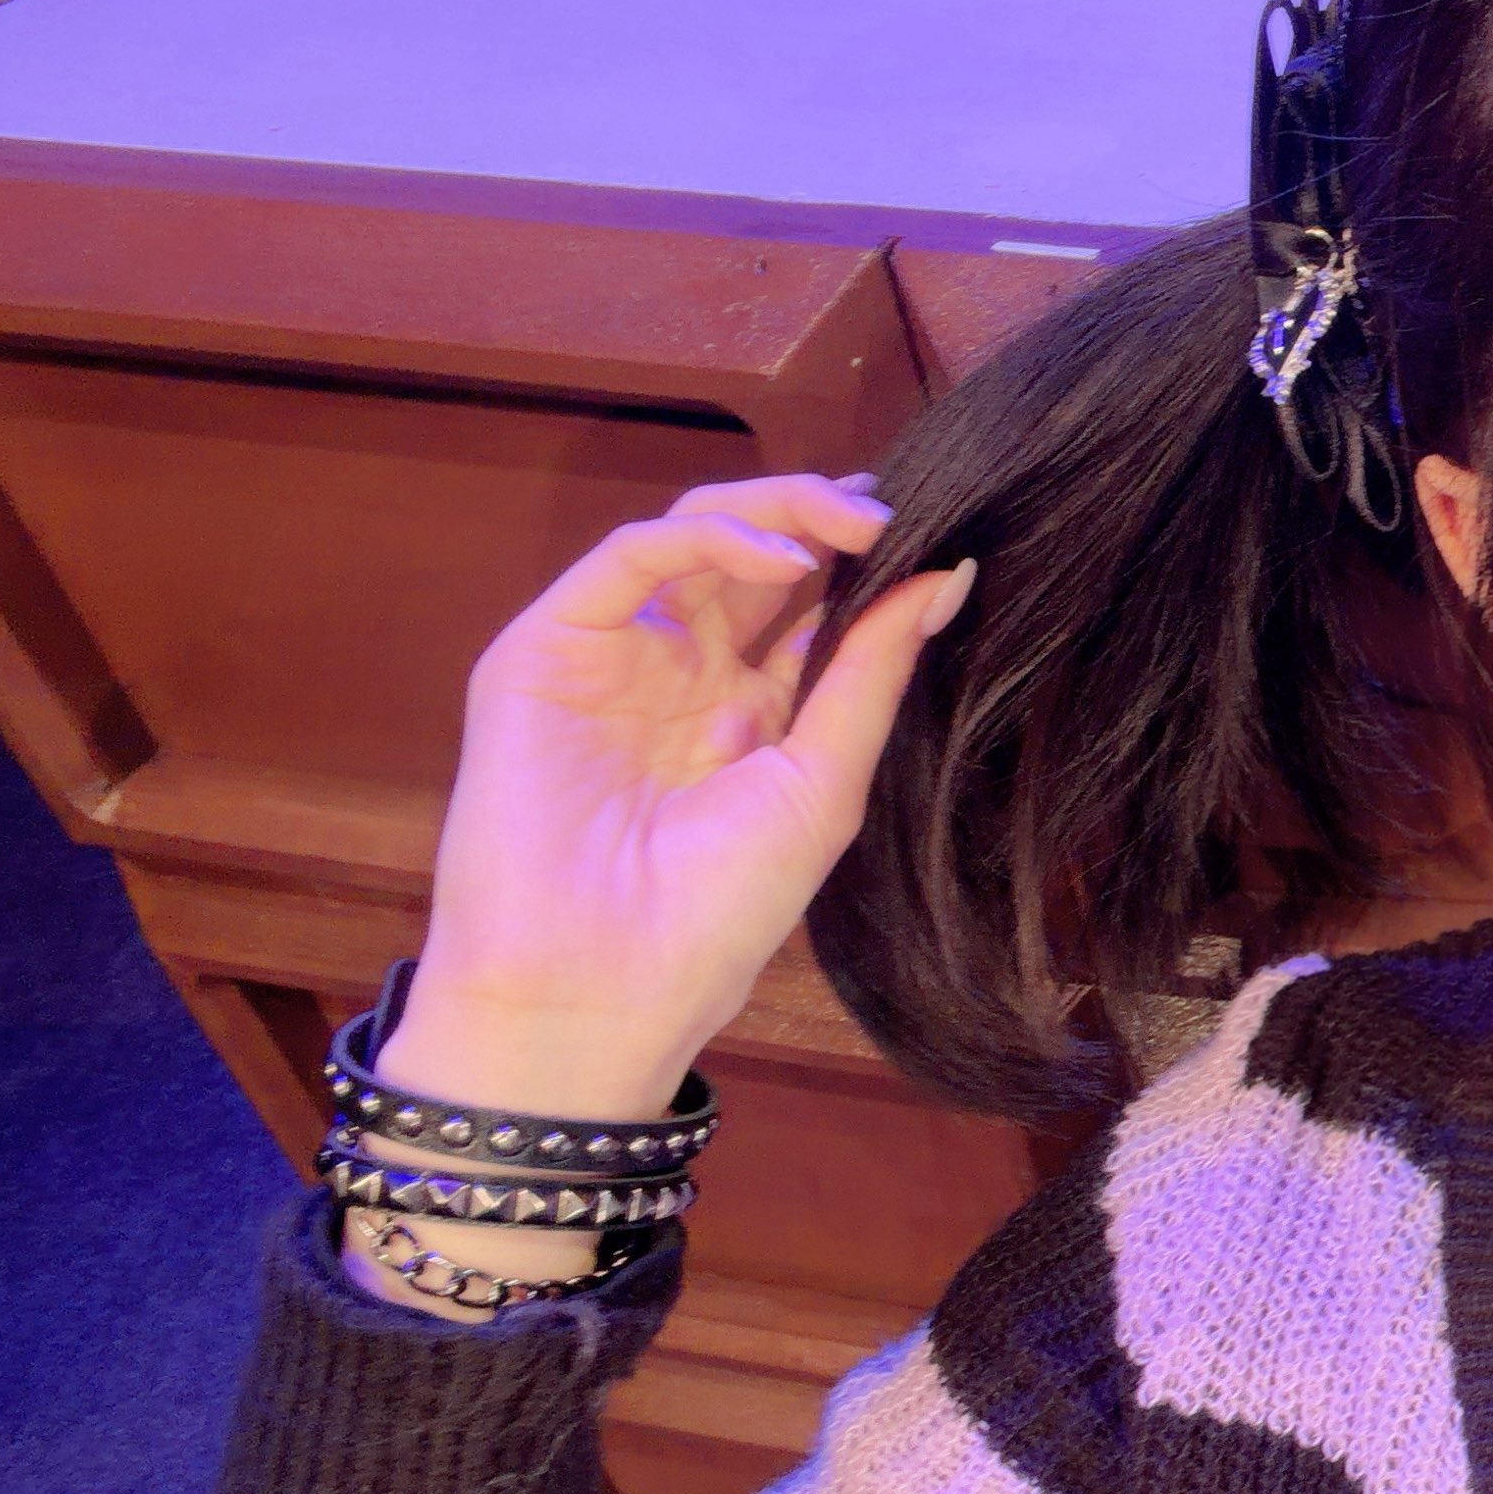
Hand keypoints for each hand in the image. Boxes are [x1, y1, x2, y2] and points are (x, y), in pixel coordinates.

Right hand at [386, 470, 969, 1115]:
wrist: (600, 985)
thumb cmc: (715, 914)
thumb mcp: (822, 786)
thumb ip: (872, 676)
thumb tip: (946, 575)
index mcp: (750, 713)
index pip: (809, 605)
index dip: (862, 560)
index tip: (932, 526)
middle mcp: (682, 674)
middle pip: (752, 553)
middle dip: (822, 516)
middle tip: (892, 508)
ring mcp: (613, 657)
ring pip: (691, 534)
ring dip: (774, 509)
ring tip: (852, 519)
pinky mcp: (546, 649)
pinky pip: (627, 558)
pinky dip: (704, 538)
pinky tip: (779, 557)